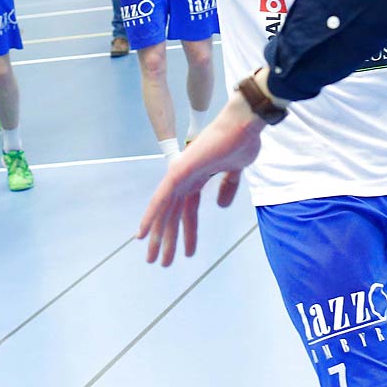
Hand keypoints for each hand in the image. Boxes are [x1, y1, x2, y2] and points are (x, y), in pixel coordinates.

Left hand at [138, 88, 266, 265]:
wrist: (243, 124)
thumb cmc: (242, 142)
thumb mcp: (236, 171)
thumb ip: (227, 187)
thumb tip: (221, 207)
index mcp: (199, 178)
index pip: (188, 210)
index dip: (186, 231)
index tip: (186, 252)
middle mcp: (185, 178)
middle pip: (173, 215)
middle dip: (168, 239)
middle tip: (161, 262)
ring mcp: (180, 174)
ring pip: (164, 212)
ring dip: (158, 236)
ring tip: (153, 259)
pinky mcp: (179, 171)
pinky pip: (161, 198)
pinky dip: (151, 216)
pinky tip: (143, 234)